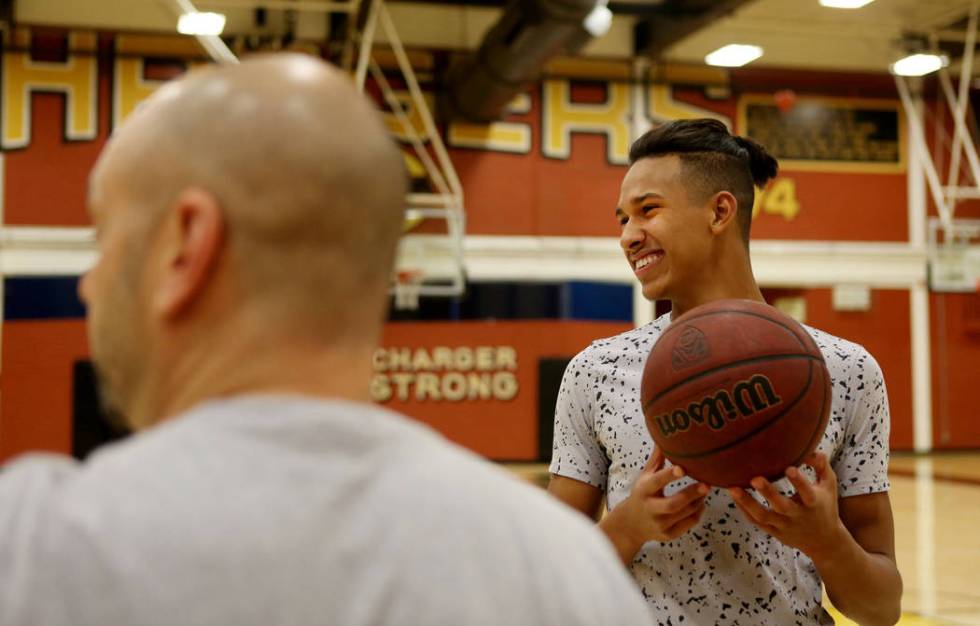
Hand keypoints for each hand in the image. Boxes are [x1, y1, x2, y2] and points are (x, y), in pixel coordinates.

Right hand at [601, 448, 708, 561]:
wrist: (631, 524)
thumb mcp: (645, 476)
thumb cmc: (642, 494)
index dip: (668, 476)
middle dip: (691, 494)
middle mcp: (650, 509)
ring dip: (698, 501)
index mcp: (643, 491)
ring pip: (684, 514)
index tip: (682, 468)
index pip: (656, 482)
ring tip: (706, 489)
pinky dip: (698, 513)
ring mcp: (659, 524)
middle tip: (707, 484)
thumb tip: (663, 437)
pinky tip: (701, 503)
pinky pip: (688, 524)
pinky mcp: (668, 535)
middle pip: (673, 504)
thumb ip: (657, 459)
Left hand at [728, 452, 846, 558]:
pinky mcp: (774, 532)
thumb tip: (810, 448)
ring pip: (763, 517)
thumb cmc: (825, 505)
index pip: (807, 493)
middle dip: (768, 493)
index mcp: (814, 503)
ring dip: (747, 503)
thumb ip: (821, 465)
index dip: (799, 482)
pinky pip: (756, 522)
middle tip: (755, 479)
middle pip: (782, 507)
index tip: (789, 468)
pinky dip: (744, 510)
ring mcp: (784, 526)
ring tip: (732, 488)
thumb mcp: (829, 486)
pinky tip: (734, 496)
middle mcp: (798, 516)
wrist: (824, 542)